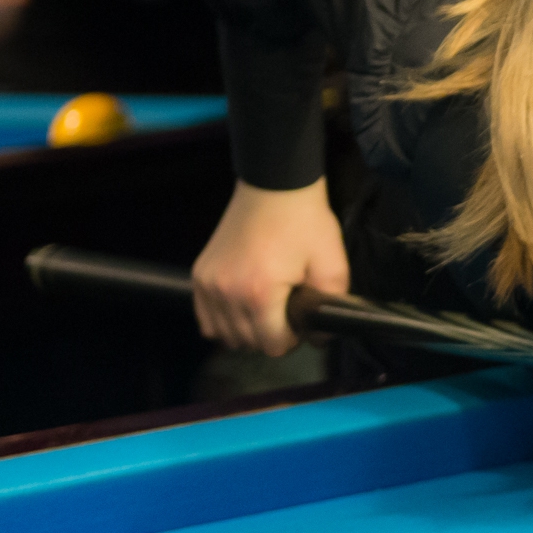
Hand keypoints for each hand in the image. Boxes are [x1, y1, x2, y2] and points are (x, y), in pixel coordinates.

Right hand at [192, 178, 350, 354]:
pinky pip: (205, 318)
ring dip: (247, 331)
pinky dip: (223, 321)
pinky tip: (242, 309)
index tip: (300, 321)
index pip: (272, 345)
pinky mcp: (200, 274)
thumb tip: (320, 338)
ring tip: (266, 311)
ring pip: (223, 334)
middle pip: (248, 342)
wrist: (275, 186)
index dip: (293, 339)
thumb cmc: (306, 223)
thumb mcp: (333, 265)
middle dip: (271, 336)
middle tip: (287, 313)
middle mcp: (227, 293)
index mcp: (260, 294)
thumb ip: (330, 306)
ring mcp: (209, 284)